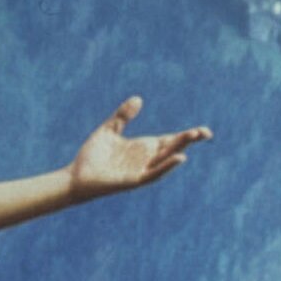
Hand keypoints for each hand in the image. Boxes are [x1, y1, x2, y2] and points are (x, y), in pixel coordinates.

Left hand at [66, 97, 211, 199]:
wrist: (76, 177)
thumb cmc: (92, 157)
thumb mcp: (109, 130)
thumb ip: (123, 116)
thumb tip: (138, 99)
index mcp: (143, 147)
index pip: (170, 140)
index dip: (187, 136)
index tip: (203, 131)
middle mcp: (145, 159)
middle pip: (172, 148)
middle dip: (188, 140)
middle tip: (205, 132)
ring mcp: (141, 170)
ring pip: (166, 160)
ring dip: (180, 150)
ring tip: (195, 138)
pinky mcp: (133, 181)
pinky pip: (153, 174)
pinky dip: (166, 166)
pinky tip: (179, 158)